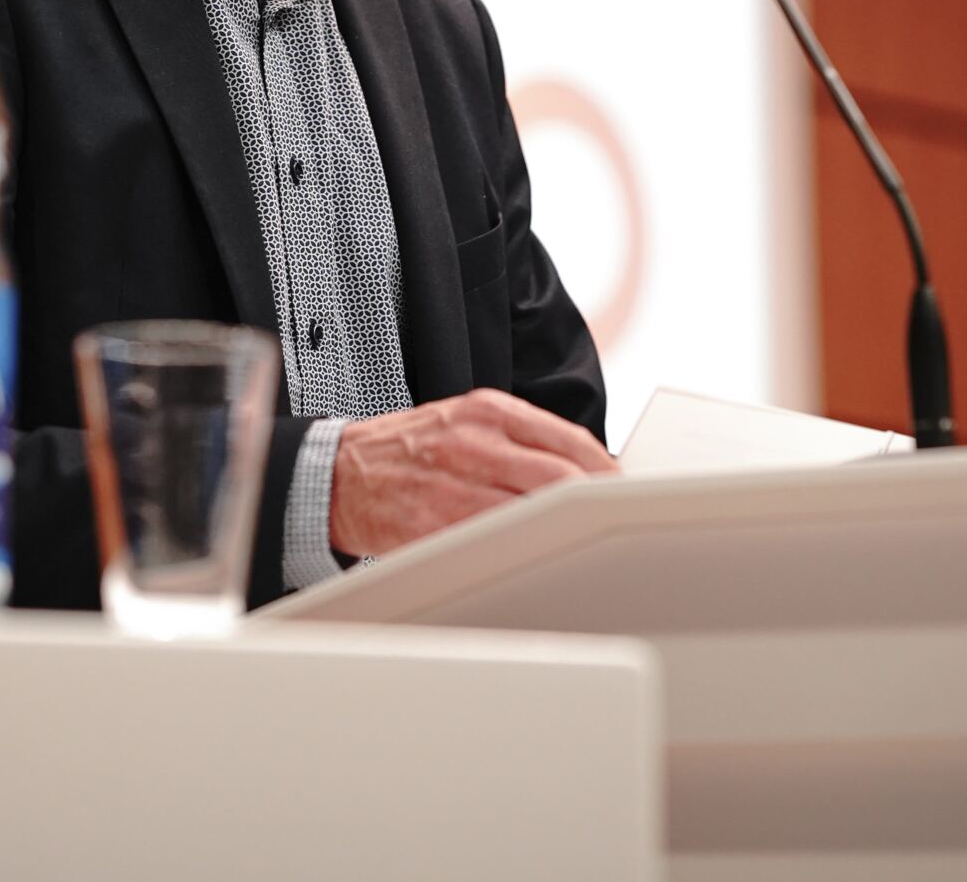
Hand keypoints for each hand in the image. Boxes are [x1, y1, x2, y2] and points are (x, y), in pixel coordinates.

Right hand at [328, 389, 617, 559]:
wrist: (340, 472)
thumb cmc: (412, 451)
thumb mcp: (467, 424)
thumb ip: (522, 442)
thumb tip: (587, 472)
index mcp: (486, 410)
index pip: (569, 440)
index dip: (606, 471)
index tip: (626, 493)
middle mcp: (472, 439)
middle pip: (559, 475)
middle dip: (596, 504)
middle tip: (617, 525)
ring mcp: (451, 481)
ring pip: (531, 509)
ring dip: (564, 529)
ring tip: (583, 542)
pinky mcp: (431, 522)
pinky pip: (491, 538)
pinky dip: (520, 548)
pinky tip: (534, 555)